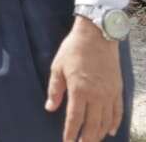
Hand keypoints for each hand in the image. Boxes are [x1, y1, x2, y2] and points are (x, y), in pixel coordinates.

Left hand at [46, 16, 123, 141]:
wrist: (97, 36)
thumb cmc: (73, 50)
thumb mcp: (57, 68)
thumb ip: (55, 90)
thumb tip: (50, 108)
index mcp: (79, 90)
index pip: (75, 118)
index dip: (71, 133)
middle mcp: (96, 95)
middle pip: (92, 124)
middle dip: (86, 138)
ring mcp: (109, 93)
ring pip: (106, 121)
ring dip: (99, 134)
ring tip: (92, 141)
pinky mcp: (118, 90)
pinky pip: (118, 111)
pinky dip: (115, 123)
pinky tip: (110, 131)